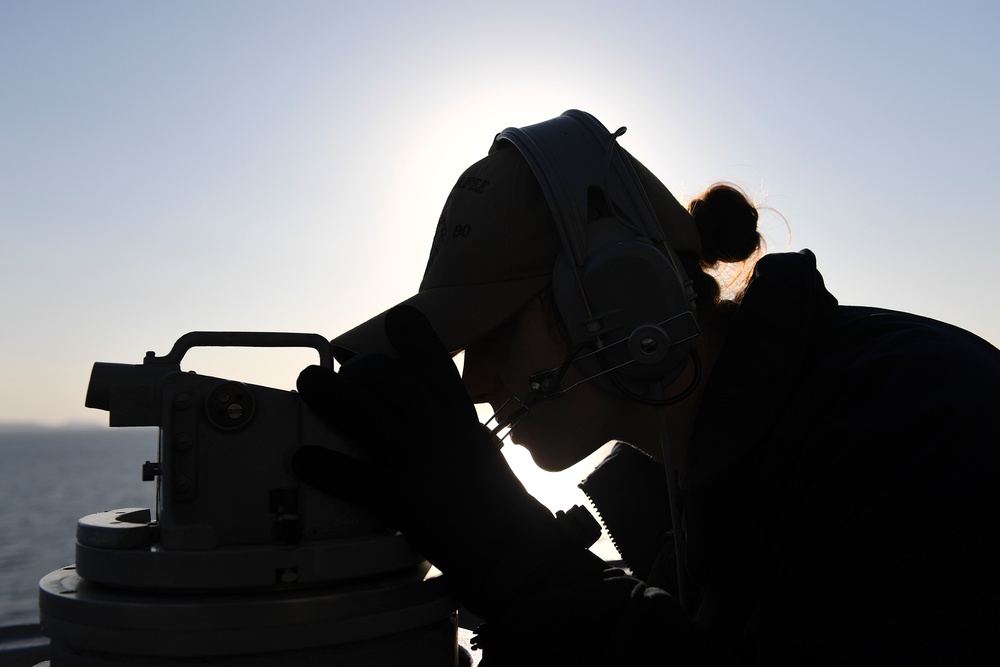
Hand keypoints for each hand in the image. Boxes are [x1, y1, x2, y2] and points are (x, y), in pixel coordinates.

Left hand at [293, 305, 604, 618]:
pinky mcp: (404, 501)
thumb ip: (452, 436)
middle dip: (361, 369)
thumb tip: (425, 421)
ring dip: (331, 397)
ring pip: (368, 417)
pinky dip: (326, 467)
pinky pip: (356, 479)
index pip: (439, 368)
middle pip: (395, 384)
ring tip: (308, 382)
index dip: (418, 339)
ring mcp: (422, 465)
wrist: (515, 552)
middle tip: (335, 366)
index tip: (400, 319)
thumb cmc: (500, 509)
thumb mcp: (479, 456)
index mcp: (462, 424)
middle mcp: (441, 435)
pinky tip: (303, 459)